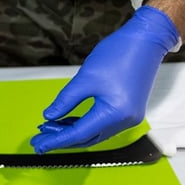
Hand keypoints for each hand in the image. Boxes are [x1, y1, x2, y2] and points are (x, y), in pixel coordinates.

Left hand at [31, 6, 179, 153]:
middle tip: (38, 141)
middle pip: (86, 138)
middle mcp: (125, 120)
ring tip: (48, 130)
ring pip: (93, 133)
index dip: (56, 140)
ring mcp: (128, 117)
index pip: (79, 134)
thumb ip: (65, 101)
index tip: (39, 145)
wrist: (146, 39)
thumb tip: (50, 116)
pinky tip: (66, 122)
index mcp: (115, 114)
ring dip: (71, 133)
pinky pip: (101, 124)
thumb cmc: (120, 54)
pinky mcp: (127, 111)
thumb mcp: (85, 79)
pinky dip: (83, 125)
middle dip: (61, 139)